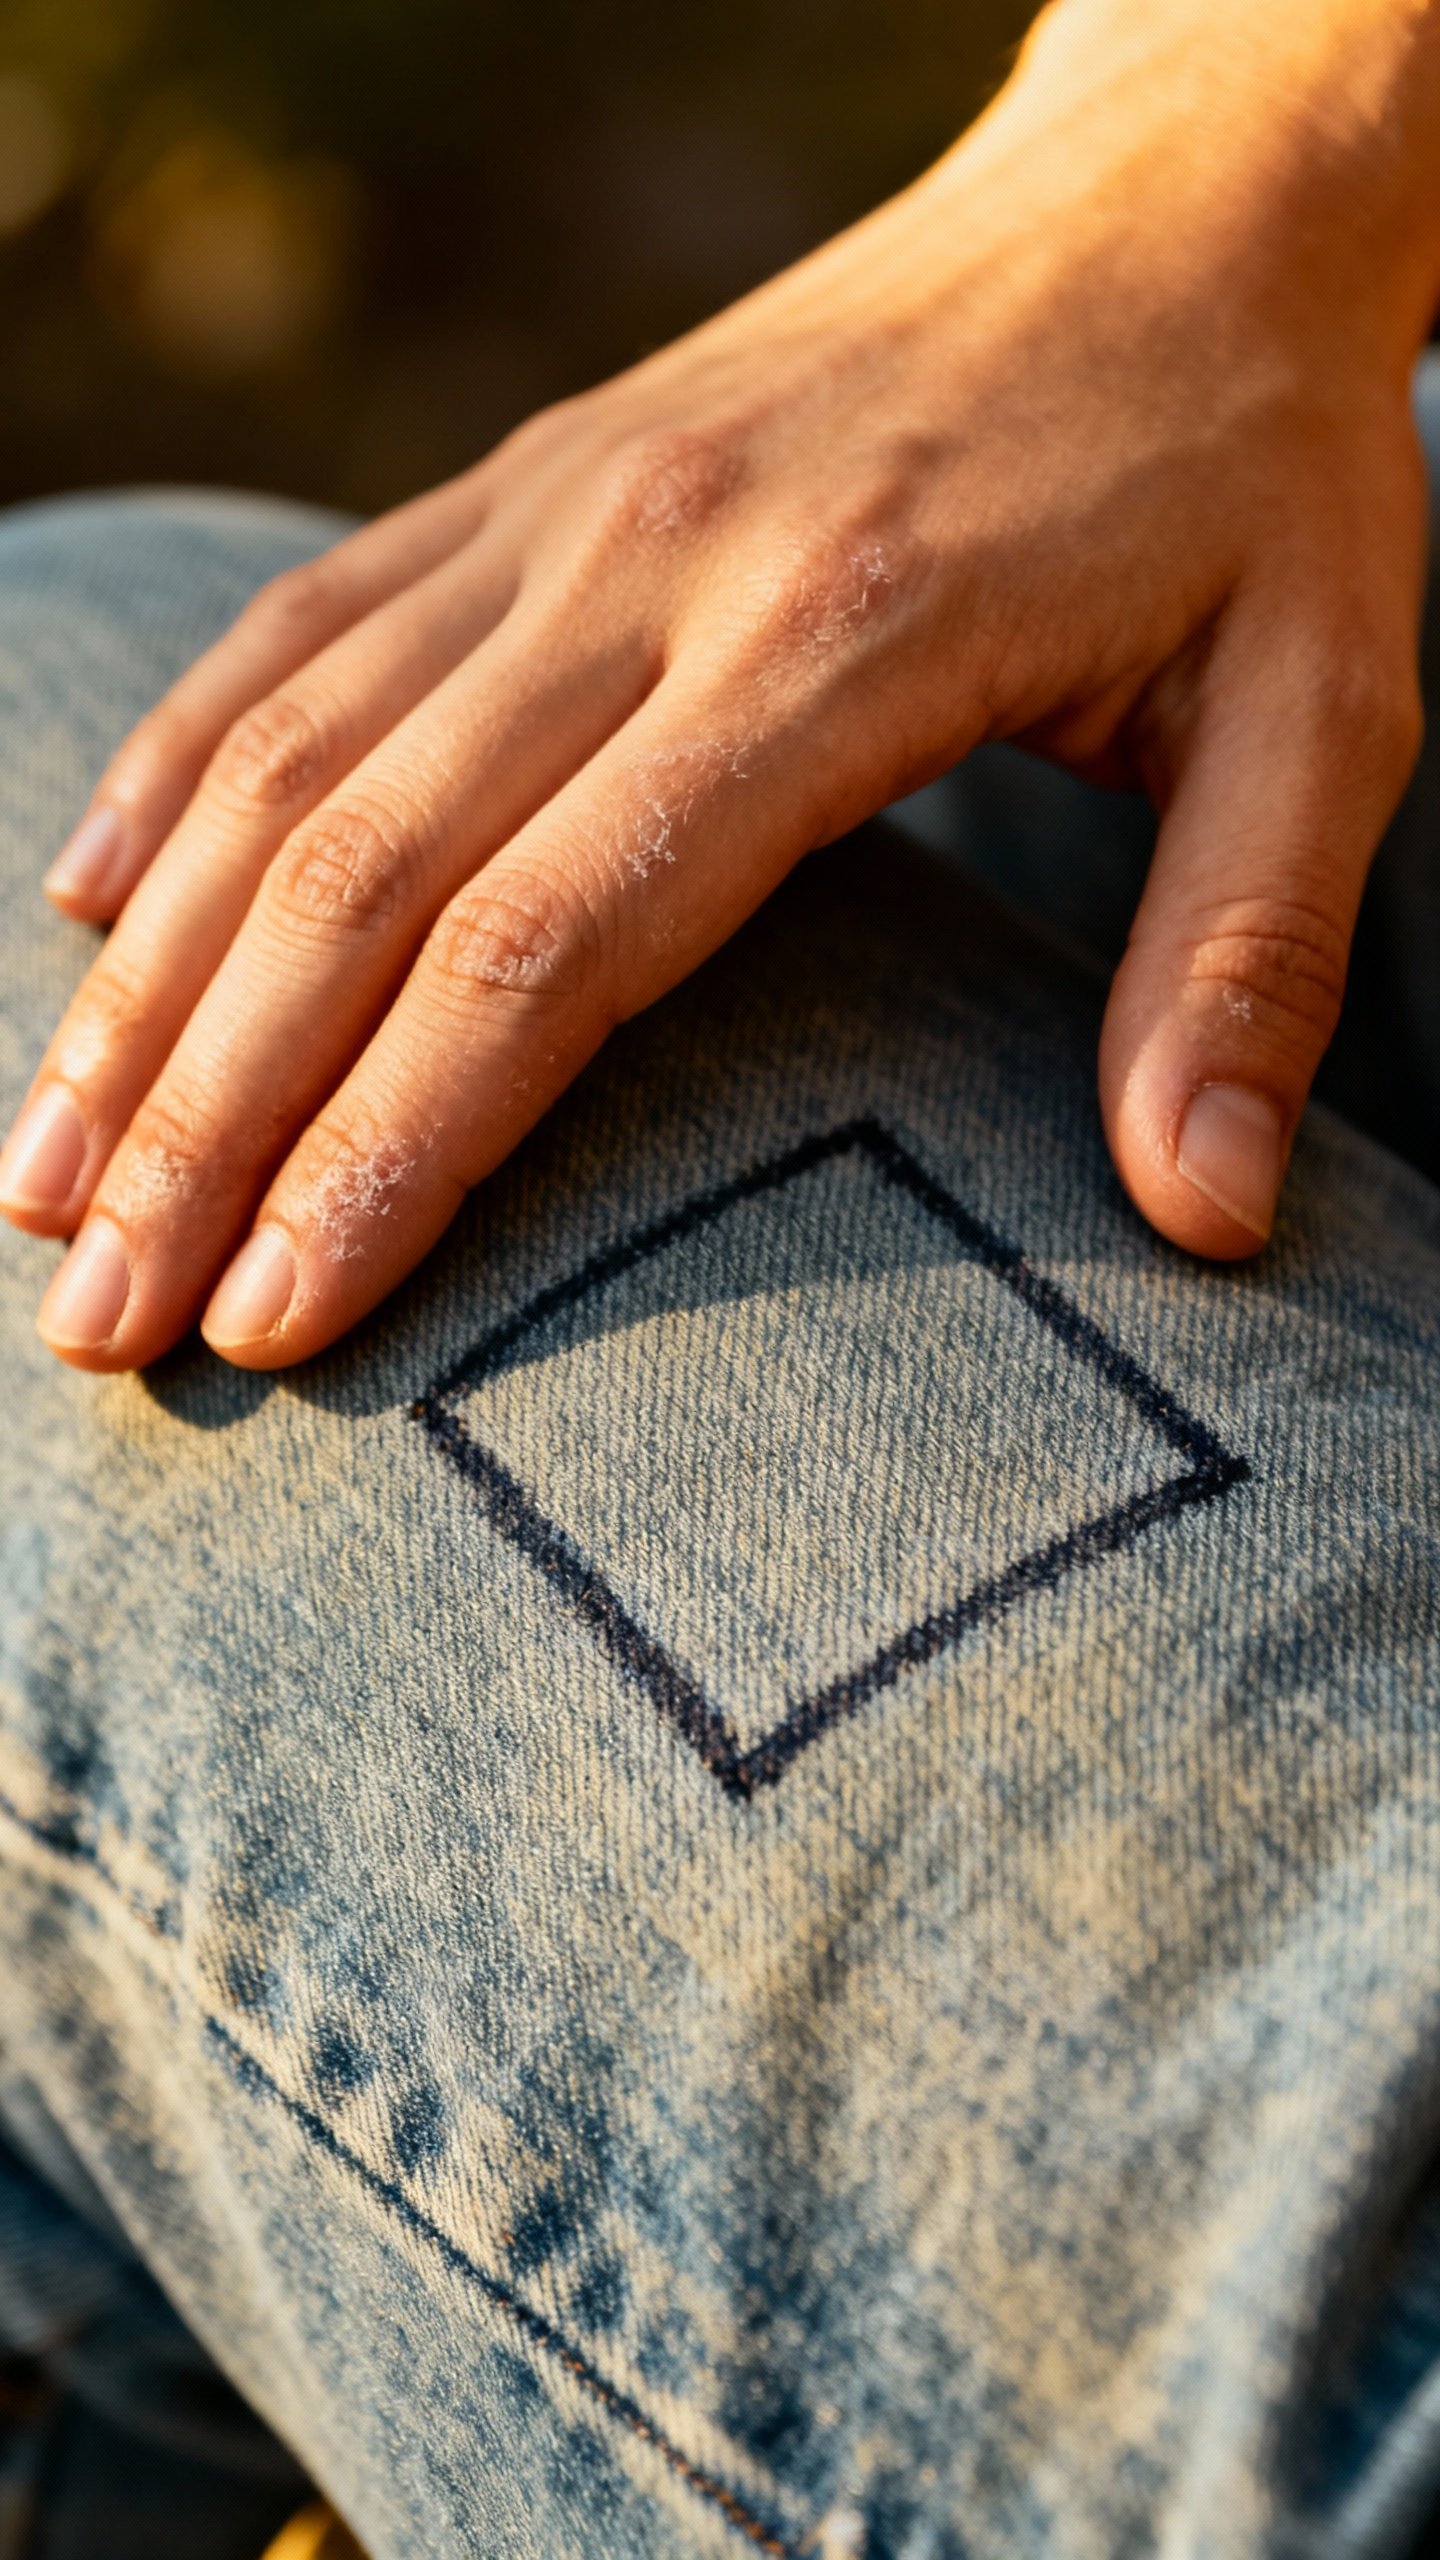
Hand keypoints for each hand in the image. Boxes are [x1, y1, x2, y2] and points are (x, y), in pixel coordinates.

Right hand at [4, 0, 1438, 1370]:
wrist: (1179, 187)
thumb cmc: (1259, 467)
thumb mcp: (1334, 701)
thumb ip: (1252, 955)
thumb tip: (1215, 1223)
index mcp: (836, 638)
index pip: (550, 934)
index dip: (395, 1143)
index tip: (285, 1322)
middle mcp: (650, 562)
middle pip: (364, 875)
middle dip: (212, 1119)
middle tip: (105, 1329)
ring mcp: (565, 503)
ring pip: (285, 757)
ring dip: (148, 983)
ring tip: (43, 1180)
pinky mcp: (532, 471)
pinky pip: (305, 627)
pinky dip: (173, 770)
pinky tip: (85, 909)